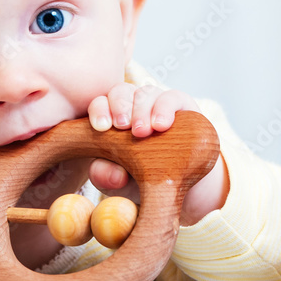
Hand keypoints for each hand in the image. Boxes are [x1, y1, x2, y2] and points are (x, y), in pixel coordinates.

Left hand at [87, 84, 227, 226]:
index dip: (99, 111)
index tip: (101, 127)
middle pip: (120, 92)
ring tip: (141, 132)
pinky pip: (172, 97)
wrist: (181, 188)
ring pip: (145, 92)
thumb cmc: (142, 181)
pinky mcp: (181, 106)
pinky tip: (161, 125)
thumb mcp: (119, 183)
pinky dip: (164, 108)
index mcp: (111, 118)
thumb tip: (112, 175)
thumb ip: (105, 176)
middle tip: (121, 126)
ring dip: (141, 110)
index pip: (100, 104)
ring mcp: (156, 103)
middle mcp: (133, 106)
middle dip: (119, 107)